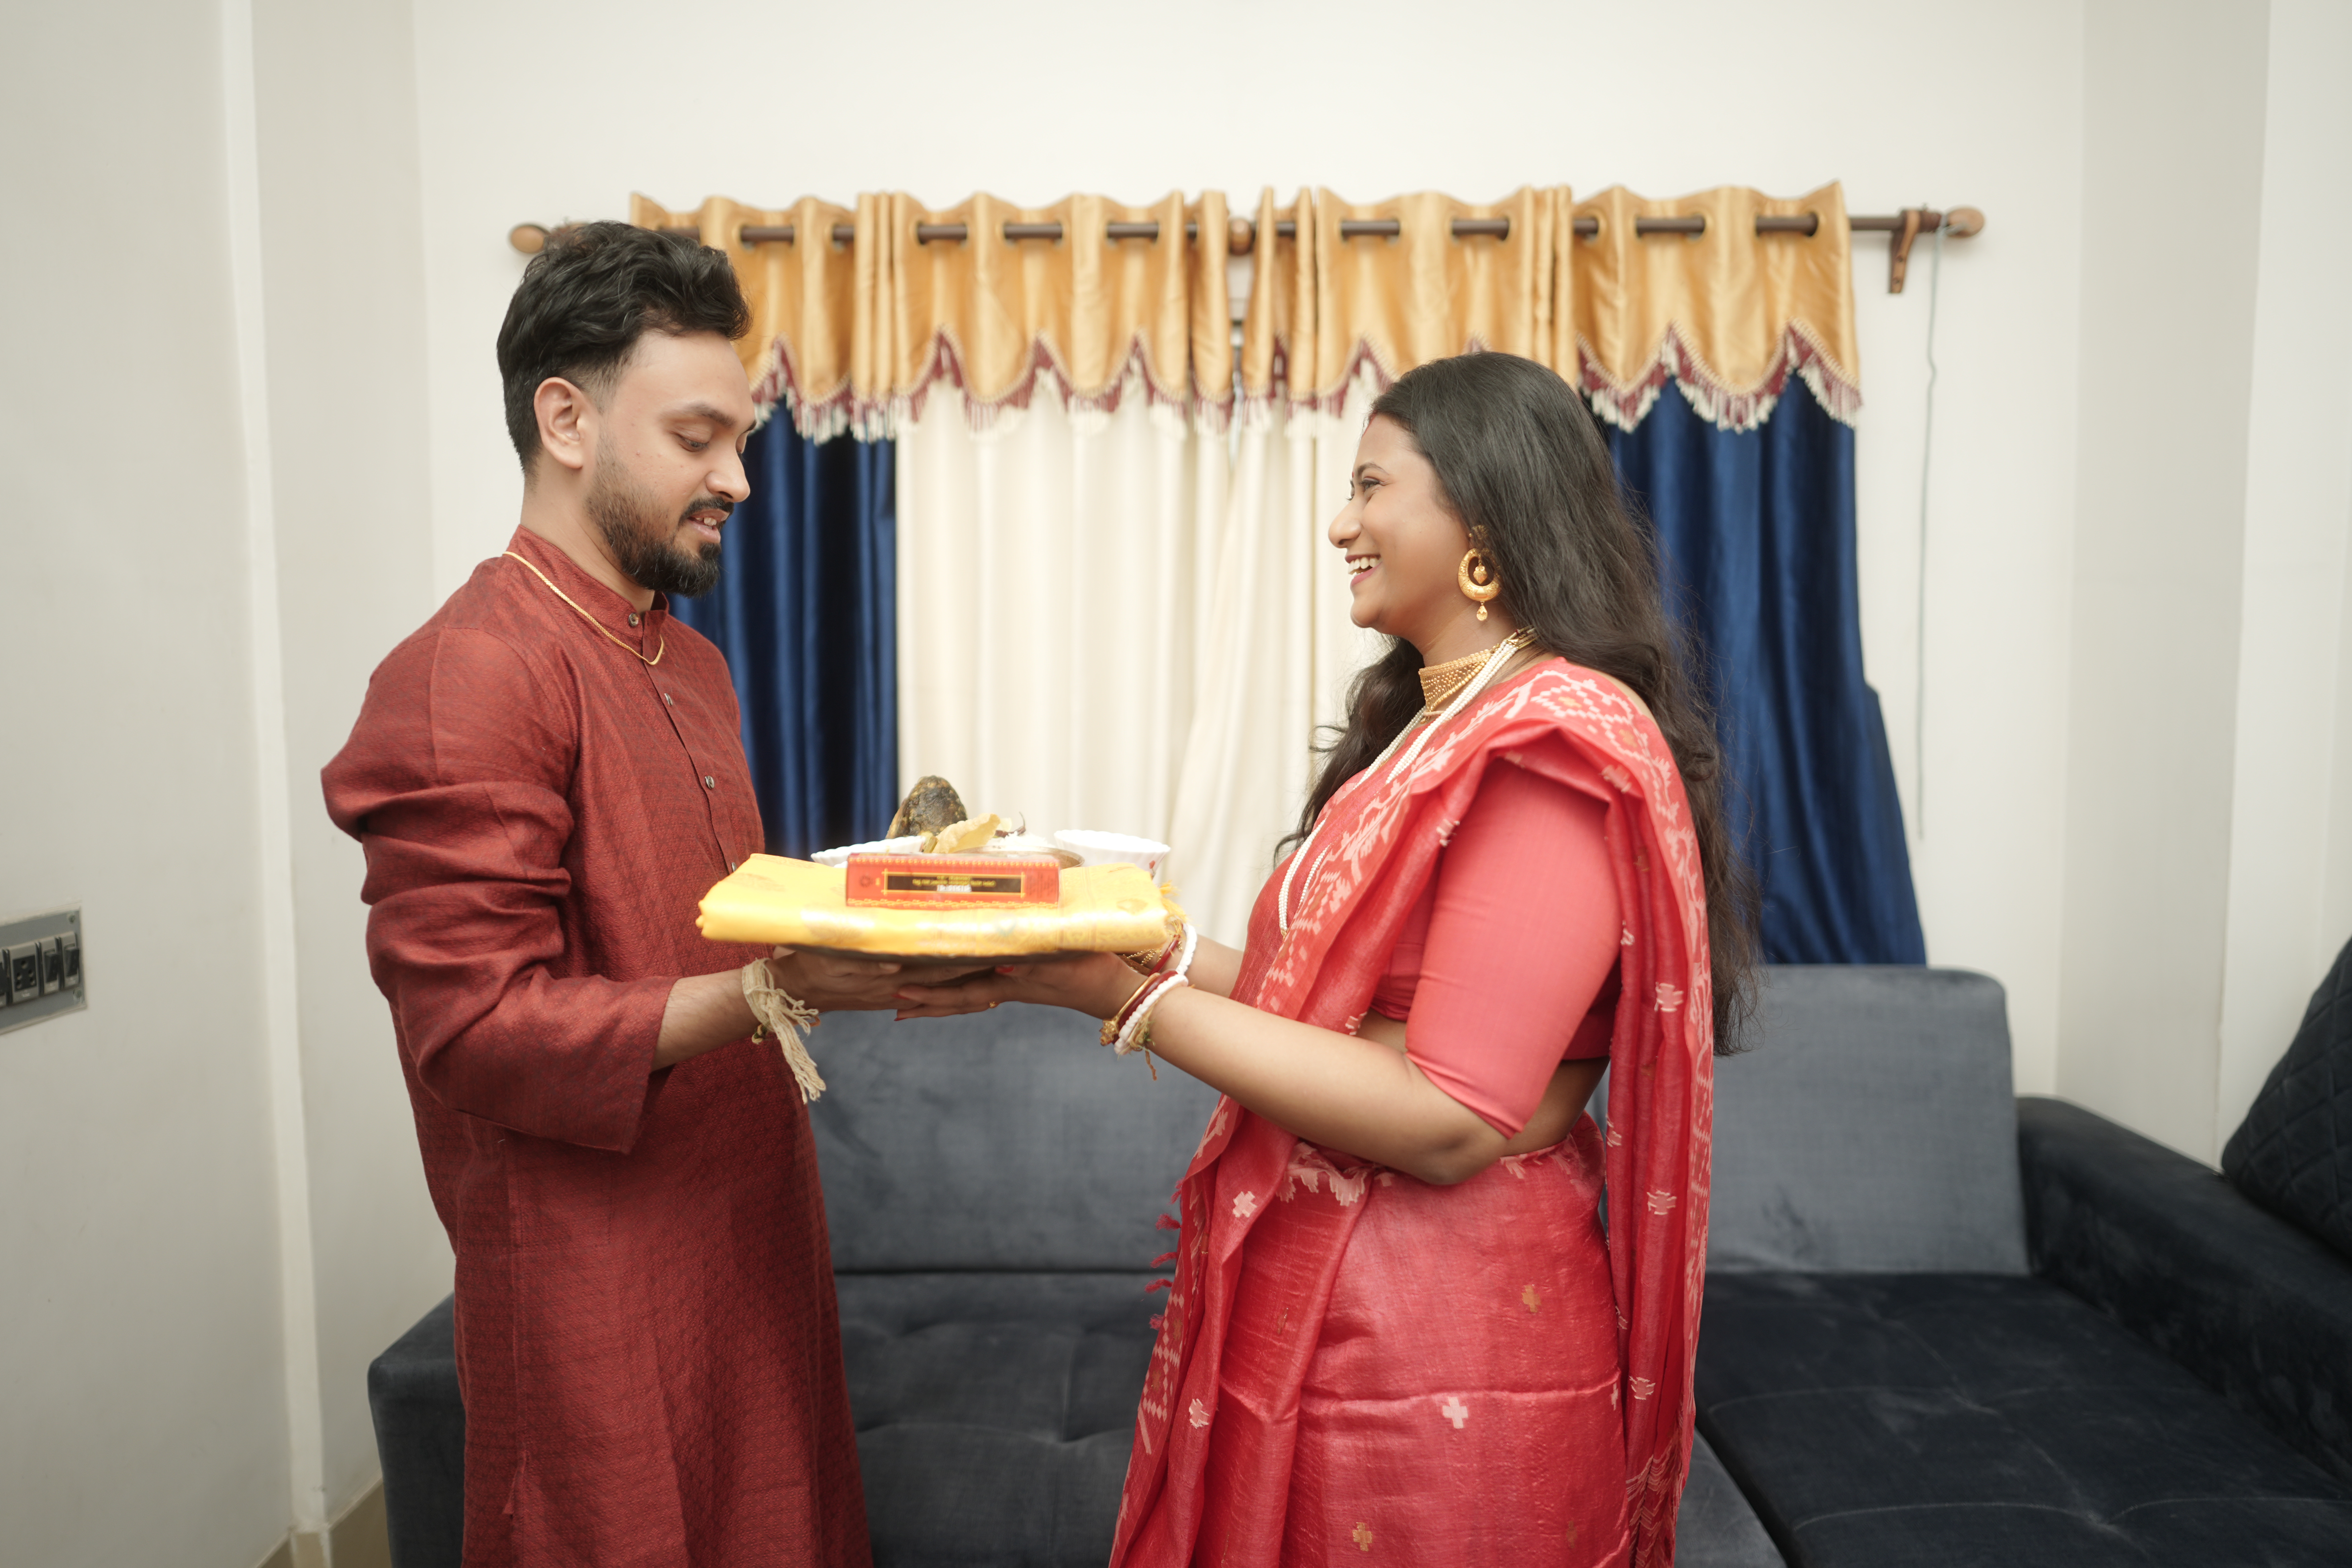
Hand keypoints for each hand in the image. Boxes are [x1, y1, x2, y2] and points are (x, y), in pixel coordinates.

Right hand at [767, 946, 983, 1011]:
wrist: (796, 990)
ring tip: (1002, 976)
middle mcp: (898, 989)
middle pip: (947, 979)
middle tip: (1011, 960)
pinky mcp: (892, 997)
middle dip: (978, 970)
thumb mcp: (830, 961)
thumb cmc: (812, 966)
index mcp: (888, 977)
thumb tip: (891, 964)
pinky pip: (928, 998)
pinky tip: (970, 994)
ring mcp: (897, 995)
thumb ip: (861, 961)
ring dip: (970, 984)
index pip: (935, 966)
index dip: (963, 958)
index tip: (990, 948)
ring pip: (941, 990)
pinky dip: (951, 996)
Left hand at [893, 951, 1142, 1021]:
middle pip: (957, 997)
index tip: (900, 994)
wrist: (1118, 989)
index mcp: (1010, 985)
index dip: (930, 994)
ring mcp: (1016, 983)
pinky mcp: (1027, 976)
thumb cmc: (1093, 976)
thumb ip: (1033, 966)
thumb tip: (1002, 967)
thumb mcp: (1063, 968)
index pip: (961, 993)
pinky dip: (964, 984)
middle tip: (891, 1003)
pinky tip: (960, 981)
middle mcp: (1007, 986)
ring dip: (940, 996)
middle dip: (925, 1000)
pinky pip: (985, 983)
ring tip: (912, 1000)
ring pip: (968, 992)